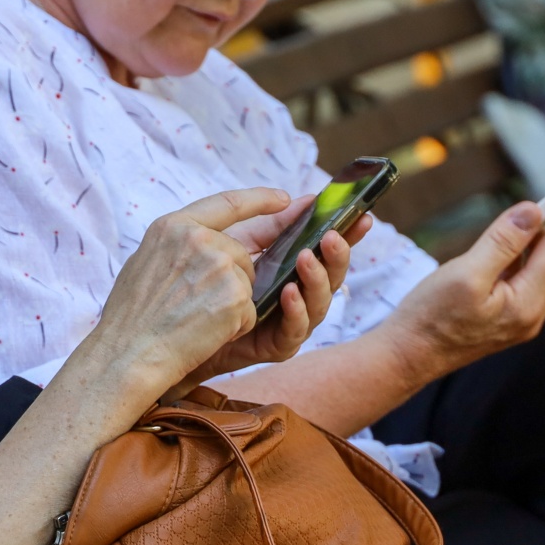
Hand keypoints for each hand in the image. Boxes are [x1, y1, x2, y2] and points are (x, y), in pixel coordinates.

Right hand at [86, 187, 293, 401]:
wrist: (129, 354)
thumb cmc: (131, 317)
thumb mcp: (146, 261)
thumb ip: (178, 245)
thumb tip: (204, 239)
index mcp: (173, 226)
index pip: (226, 203)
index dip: (259, 199)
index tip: (284, 199)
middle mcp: (199, 238)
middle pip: (240, 254)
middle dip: (231, 280)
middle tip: (194, 306)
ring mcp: (220, 264)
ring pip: (246, 283)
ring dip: (230, 305)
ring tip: (193, 320)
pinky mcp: (236, 295)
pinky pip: (250, 312)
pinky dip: (233, 327)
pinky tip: (204, 333)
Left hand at [167, 196, 362, 395]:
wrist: (181, 326)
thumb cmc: (210, 281)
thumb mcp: (241, 243)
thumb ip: (273, 225)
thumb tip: (304, 199)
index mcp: (297, 269)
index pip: (329, 251)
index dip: (349, 234)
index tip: (362, 216)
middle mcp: (302, 296)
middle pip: (332, 277)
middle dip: (335, 256)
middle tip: (332, 236)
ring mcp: (292, 322)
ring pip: (319, 303)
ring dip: (315, 279)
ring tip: (306, 258)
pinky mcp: (277, 346)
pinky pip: (294, 330)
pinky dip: (296, 310)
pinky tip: (289, 292)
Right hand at [381, 184, 544, 383]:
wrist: (409, 357)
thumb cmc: (430, 318)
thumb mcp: (464, 273)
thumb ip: (502, 242)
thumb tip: (531, 212)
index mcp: (526, 303)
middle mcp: (533, 314)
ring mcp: (524, 320)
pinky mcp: (512, 320)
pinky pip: (539, 282)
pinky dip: (543, 257)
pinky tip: (530, 243)